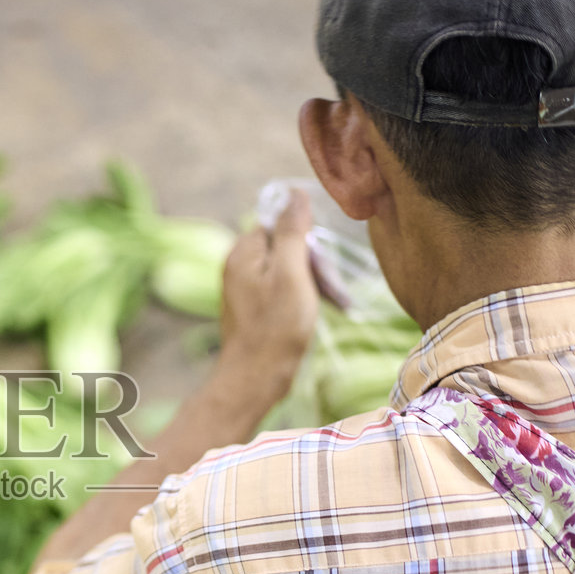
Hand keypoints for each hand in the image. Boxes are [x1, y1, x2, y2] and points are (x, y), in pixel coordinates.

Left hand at [211, 188, 319, 396]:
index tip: (323, 267)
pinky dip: (303, 298)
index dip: (307, 240)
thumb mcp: (291, 273)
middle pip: (286, 247)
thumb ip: (292, 232)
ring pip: (288, 270)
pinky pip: (283, 290)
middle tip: (334, 292)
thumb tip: (294, 194)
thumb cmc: (276, 327)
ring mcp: (245, 288)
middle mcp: (239, 266)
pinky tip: (317, 313)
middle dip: (314, 265)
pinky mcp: (254, 308)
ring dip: (313, 283)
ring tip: (335, 305)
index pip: (280, 224)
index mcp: (243, 252)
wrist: (255, 379)